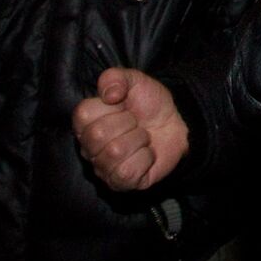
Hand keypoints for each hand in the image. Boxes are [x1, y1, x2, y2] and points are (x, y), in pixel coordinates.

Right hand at [73, 67, 189, 190]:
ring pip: (114, 153)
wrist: (176, 123)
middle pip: (99, 135)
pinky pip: (127, 172)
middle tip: (136, 123)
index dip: (110, 107)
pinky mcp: (120, 183)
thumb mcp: (134, 80)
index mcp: (86, 122)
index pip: (83, 114)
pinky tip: (146, 154)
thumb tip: (109, 95)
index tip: (123, 106)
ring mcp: (103, 167)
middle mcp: (89, 148)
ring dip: (139, 140)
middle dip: (128, 123)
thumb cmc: (149, 104)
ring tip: (143, 137)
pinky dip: (145, 159)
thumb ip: (115, 77)